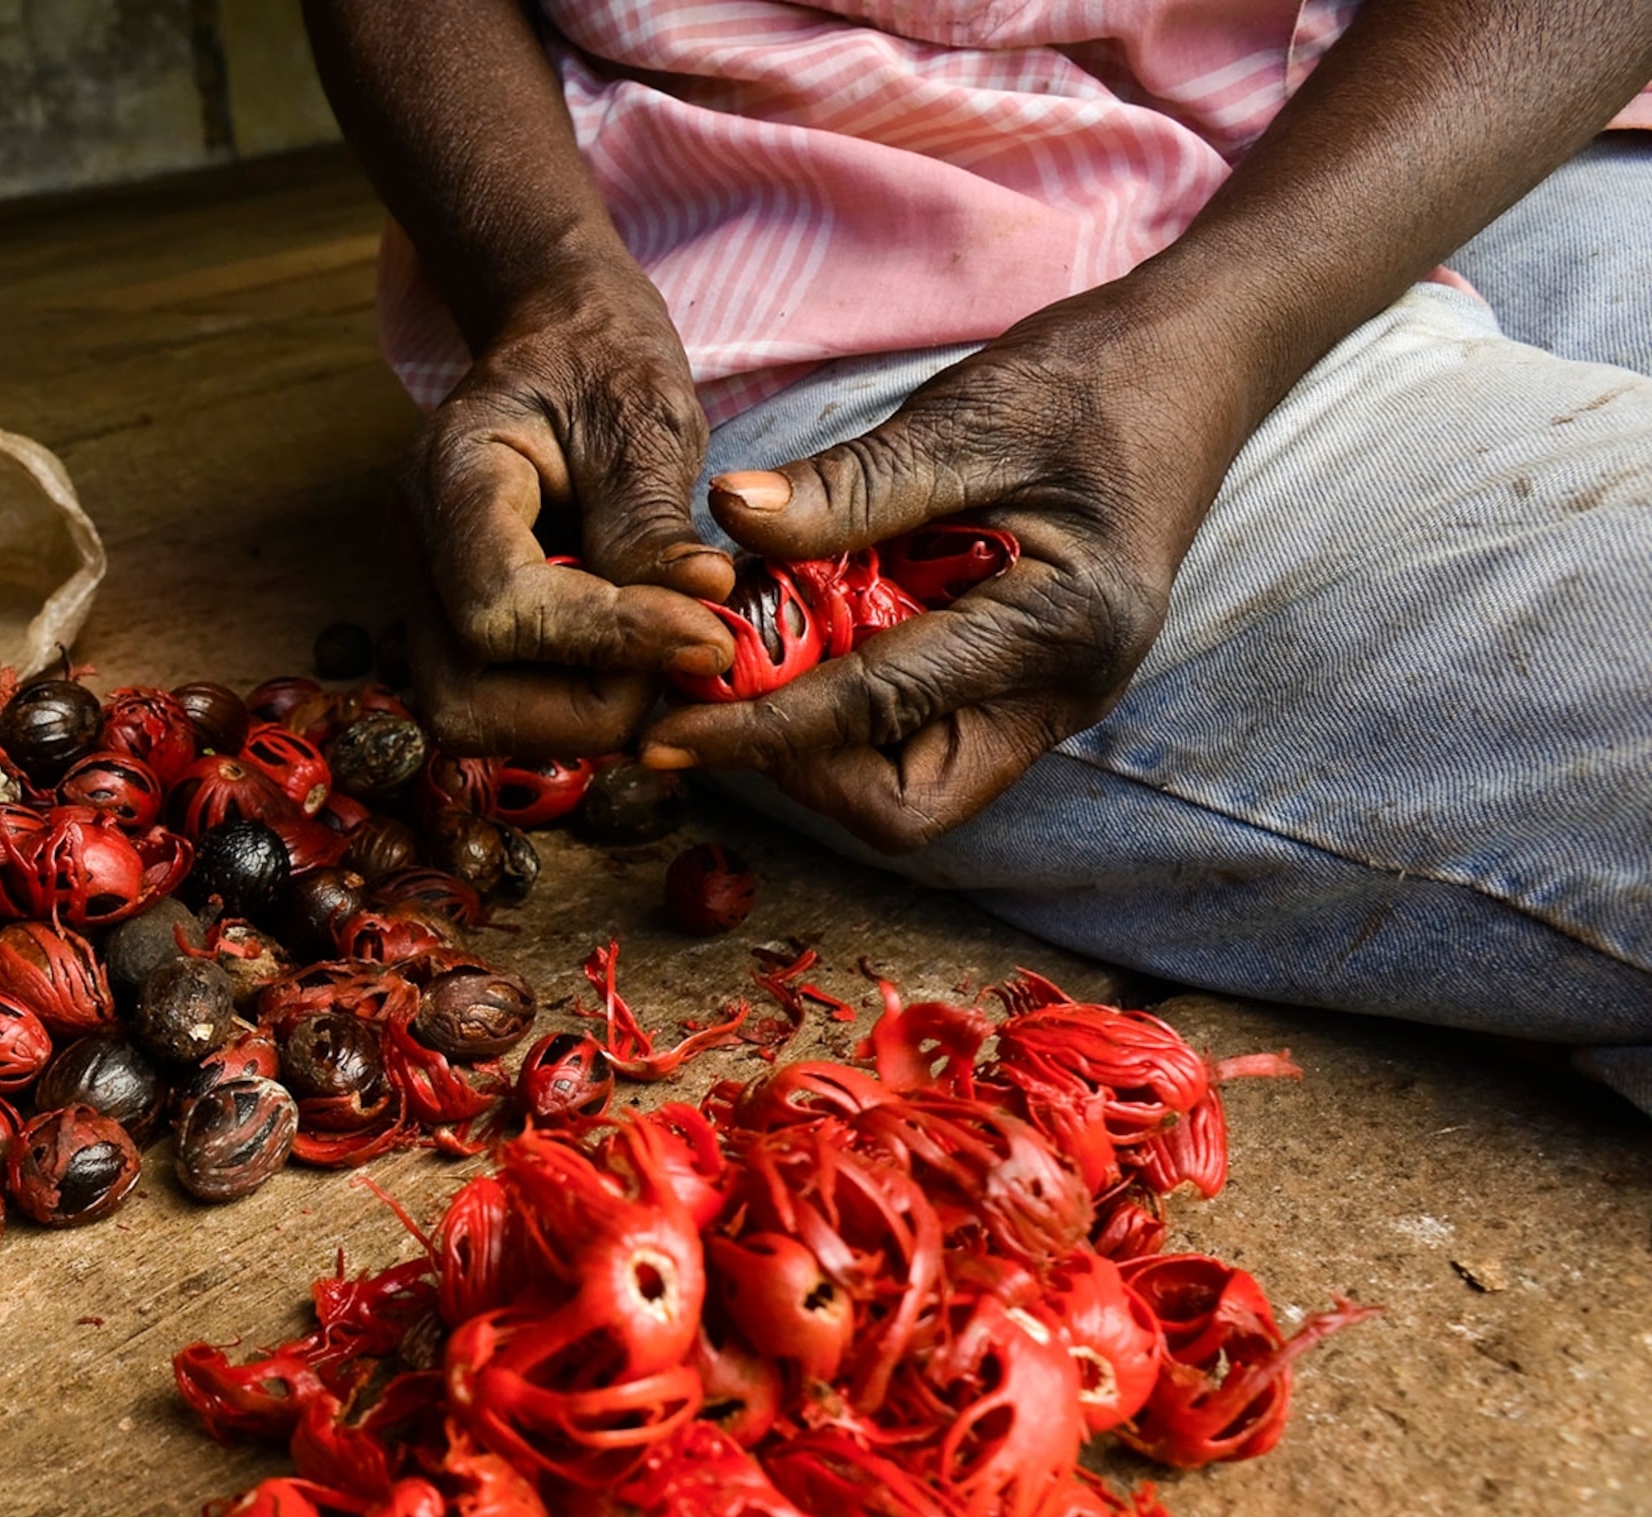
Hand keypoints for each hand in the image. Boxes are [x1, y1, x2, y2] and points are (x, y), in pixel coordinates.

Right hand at [400, 265, 738, 757]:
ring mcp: (425, 600)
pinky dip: (570, 704)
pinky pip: (498, 706)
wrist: (554, 341)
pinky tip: (629, 657)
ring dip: (578, 714)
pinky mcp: (455, 632)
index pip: (498, 605)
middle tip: (680, 651)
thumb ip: (655, 521)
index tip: (707, 633)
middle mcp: (415, 553)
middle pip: (464, 694)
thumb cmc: (599, 360)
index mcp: (449, 476)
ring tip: (659, 653)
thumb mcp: (645, 415)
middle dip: (584, 702)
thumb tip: (701, 615)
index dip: (604, 638)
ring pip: (472, 719)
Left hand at [643, 279, 1270, 850]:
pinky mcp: (1026, 685)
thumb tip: (728, 518)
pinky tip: (818, 627)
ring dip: (820, 735)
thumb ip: (850, 485)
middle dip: (799, 761)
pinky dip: (851, 702)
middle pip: (901, 805)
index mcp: (1061, 629)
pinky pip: (922, 733)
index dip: (760, 730)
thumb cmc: (1094, 378)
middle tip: (729, 679)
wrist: (1200, 361)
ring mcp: (1049, 699)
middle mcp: (1063, 693)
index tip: (666, 731)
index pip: (878, 716)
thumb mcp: (967, 415)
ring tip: (771, 640)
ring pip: (908, 782)